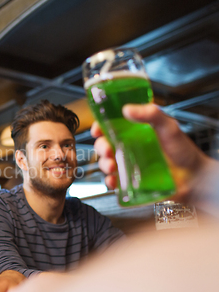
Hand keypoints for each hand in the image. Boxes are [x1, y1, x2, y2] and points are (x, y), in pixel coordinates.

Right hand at [91, 103, 211, 201]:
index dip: (100, 126)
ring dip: (103, 164)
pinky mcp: (130, 180)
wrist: (194, 178)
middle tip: (106, 150)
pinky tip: (113, 180)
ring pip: (105, 162)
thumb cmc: (183, 151)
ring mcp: (128, 164)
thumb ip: (151, 114)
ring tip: (111, 167)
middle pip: (104, 144)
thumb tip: (127, 109)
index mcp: (134, 132)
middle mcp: (128, 147)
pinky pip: (113, 181)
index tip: (97, 129)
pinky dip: (109, 181)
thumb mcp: (169, 126)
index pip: (111, 126)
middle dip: (100, 147)